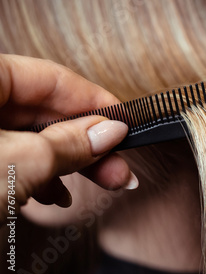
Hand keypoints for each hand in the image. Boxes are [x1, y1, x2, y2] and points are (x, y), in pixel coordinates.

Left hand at [0, 54, 135, 224]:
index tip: (126, 126)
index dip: (96, 103)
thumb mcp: (16, 164)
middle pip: (44, 112)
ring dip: (68, 164)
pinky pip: (12, 156)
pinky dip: (38, 175)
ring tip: (99, 186)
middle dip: (86, 144)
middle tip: (119, 168)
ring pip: (30, 137)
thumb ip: (66, 144)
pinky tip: (56, 194)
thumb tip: (110, 131)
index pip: (53, 78)